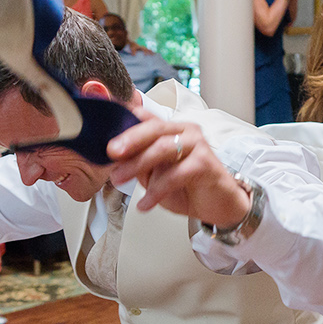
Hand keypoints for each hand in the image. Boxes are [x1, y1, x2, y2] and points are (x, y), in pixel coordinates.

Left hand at [107, 109, 250, 227]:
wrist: (218, 206)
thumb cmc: (188, 187)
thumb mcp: (154, 173)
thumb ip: (138, 160)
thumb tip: (112, 156)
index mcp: (171, 129)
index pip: (145, 118)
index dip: (124, 118)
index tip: (103, 123)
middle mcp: (185, 131)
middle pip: (154, 128)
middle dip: (130, 139)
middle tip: (111, 152)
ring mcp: (197, 145)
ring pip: (163, 148)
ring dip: (138, 164)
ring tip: (120, 180)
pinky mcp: (206, 163)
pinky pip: (176, 174)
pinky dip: (157, 190)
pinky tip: (146, 203)